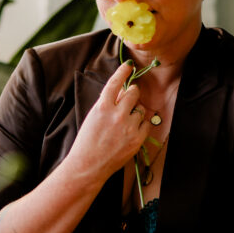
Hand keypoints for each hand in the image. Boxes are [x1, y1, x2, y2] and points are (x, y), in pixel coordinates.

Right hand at [68, 61, 148, 182]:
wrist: (88, 165)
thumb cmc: (87, 141)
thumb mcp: (93, 117)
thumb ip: (107, 103)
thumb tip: (122, 92)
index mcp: (102, 107)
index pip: (115, 83)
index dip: (123, 72)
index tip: (128, 67)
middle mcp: (117, 115)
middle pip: (134, 93)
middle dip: (133, 94)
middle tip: (129, 100)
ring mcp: (128, 127)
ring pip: (141, 109)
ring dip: (135, 112)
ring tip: (125, 123)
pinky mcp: (137, 139)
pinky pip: (146, 124)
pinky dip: (141, 125)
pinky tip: (131, 131)